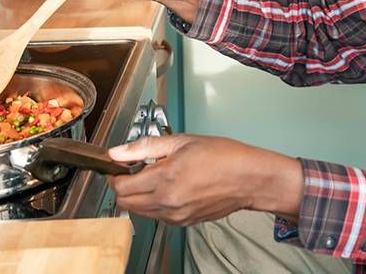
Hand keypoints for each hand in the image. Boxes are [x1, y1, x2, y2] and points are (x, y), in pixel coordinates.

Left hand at [107, 134, 303, 225]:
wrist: (250, 179)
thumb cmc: (225, 158)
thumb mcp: (183, 141)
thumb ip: (145, 147)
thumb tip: (118, 152)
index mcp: (165, 179)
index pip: (121, 187)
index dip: (116, 174)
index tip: (121, 166)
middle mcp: (167, 202)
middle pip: (125, 203)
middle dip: (124, 187)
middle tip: (135, 170)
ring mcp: (175, 216)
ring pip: (139, 212)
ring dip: (139, 196)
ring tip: (156, 177)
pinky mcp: (183, 222)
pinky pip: (158, 216)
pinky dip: (155, 204)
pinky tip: (169, 187)